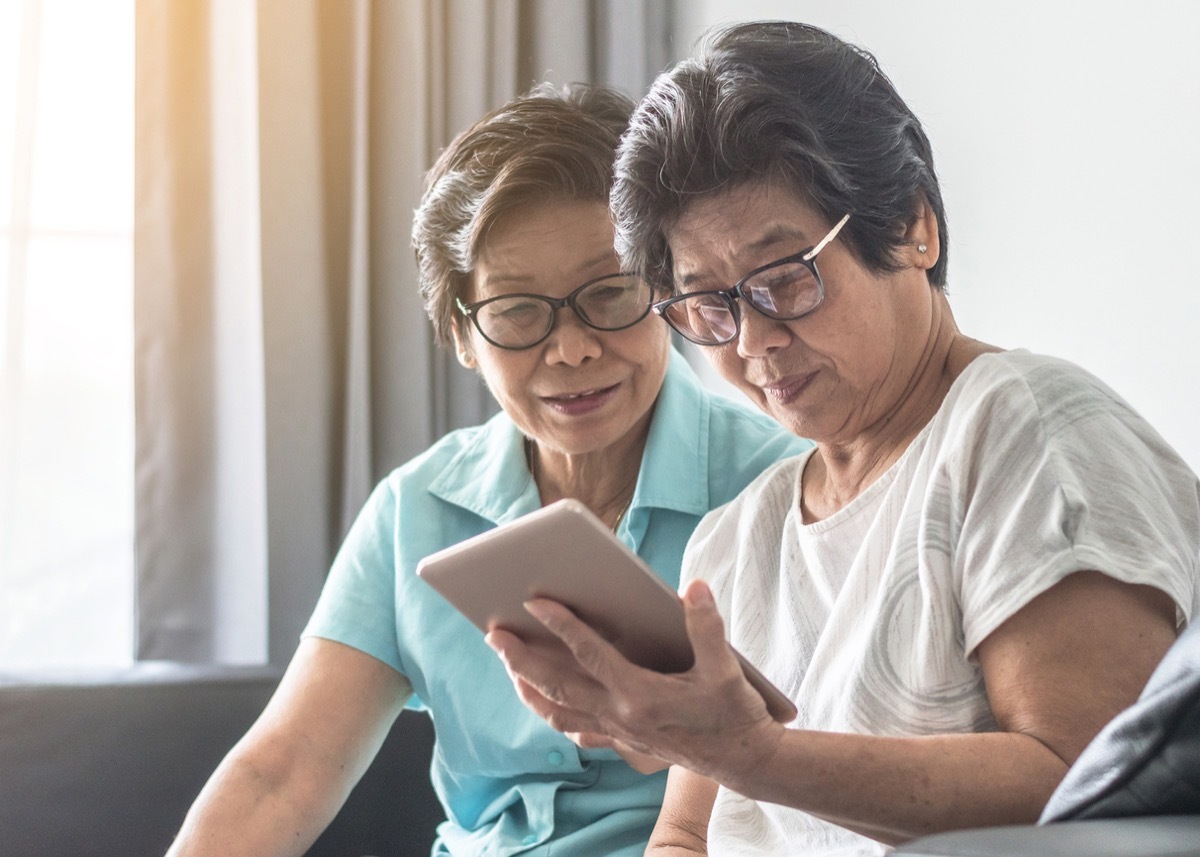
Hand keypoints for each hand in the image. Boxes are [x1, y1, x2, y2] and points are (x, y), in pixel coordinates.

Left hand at [486, 579, 784, 783]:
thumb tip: (693, 587)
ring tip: (508, 663)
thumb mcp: (727, 668)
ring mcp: (618, 732)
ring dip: (530, 687)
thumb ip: (706, 626)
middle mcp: (621, 715)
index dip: (561, 626)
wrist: (746, 762)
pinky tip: (544, 699)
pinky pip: (576, 726)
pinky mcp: (623, 742)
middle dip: (522, 658)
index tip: (534, 602)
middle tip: (494, 633)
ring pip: (559, 710)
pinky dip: (554, 711)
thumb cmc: (735, 712)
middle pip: (558, 684)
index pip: (590, 654)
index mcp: (642, 694)